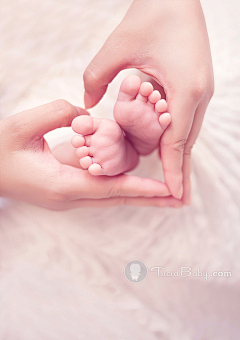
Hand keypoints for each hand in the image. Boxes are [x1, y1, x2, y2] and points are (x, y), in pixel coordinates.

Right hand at [0, 100, 181, 209]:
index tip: (167, 190)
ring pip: (110, 197)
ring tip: (164, 193)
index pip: (110, 188)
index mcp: (61, 185)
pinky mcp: (66, 191)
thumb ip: (57, 114)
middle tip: (178, 199)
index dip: (141, 188)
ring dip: (138, 195)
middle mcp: (69, 197)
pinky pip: (100, 190)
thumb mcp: (22, 127)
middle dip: (148, 199)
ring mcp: (67, 197)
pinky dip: (121, 187)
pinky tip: (135, 182)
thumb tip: (87, 115)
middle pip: (117, 199)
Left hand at [83, 0, 213, 203]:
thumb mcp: (117, 48)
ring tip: (177, 182)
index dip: (173, 171)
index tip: (173, 195)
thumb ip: (96, 79)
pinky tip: (173, 151)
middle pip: (188, 144)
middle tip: (179, 199)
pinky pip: (187, 120)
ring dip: (181, 157)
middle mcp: (198, 96)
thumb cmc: (150, 16)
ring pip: (189, 133)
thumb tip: (85, 105)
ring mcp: (200, 91)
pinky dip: (179, 138)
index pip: (177, 142)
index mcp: (184, 91)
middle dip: (182, 172)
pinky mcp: (196, 86)